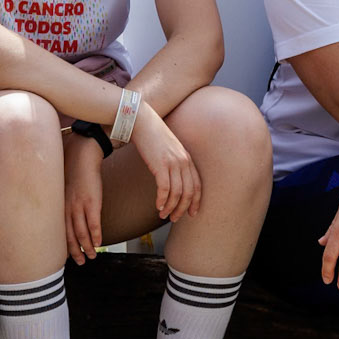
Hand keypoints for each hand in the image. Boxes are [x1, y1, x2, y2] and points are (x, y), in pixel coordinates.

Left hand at [64, 131, 105, 262]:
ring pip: (81, 232)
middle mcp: (67, 207)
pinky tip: (98, 243)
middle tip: (80, 262)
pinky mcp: (92, 201)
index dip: (63, 245)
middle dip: (75, 251)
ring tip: (91, 257)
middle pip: (69, 235)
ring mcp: (79, 205)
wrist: (82, 153)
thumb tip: (66, 210)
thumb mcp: (62, 186)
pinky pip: (93, 222)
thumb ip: (64, 200)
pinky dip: (95, 234)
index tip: (66, 256)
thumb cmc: (73, 168)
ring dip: (86, 247)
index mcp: (59, 205)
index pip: (58, 231)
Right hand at [130, 101, 201, 222]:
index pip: (197, 185)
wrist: (140, 120)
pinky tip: (157, 205)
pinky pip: (164, 189)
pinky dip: (162, 200)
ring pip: (177, 193)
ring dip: (170, 207)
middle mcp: (183, 161)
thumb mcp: (168, 149)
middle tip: (174, 218)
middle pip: (189, 192)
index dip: (195, 202)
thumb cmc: (151, 134)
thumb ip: (173, 162)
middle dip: (182, 208)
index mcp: (187, 158)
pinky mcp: (160, 164)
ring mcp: (172, 162)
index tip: (191, 213)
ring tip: (163, 214)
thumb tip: (171, 178)